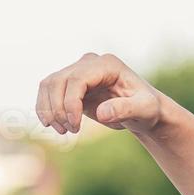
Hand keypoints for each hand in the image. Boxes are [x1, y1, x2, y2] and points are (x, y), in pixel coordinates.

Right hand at [35, 52, 163, 134]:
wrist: (143, 111)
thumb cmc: (148, 108)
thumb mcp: (145, 109)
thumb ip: (126, 109)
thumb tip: (102, 112)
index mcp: (107, 64)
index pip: (77, 79)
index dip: (70, 103)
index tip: (75, 126)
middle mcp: (89, 63)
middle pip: (57, 81)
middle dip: (58, 109)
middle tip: (69, 131)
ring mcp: (78, 72)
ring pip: (48, 85)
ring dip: (48, 110)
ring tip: (63, 131)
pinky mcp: (70, 85)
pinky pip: (47, 92)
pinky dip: (45, 109)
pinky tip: (54, 126)